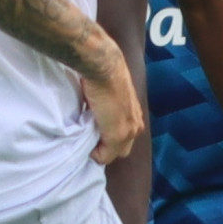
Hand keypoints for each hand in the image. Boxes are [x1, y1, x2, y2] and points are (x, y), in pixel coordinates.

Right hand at [78, 52, 144, 166]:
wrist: (103, 67)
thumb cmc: (104, 73)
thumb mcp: (110, 91)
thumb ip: (108, 105)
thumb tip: (95, 111)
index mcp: (135, 115)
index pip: (124, 138)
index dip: (107, 137)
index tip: (93, 130)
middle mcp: (136, 125)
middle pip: (121, 149)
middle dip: (106, 146)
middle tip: (90, 136)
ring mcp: (129, 132)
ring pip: (113, 153)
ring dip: (100, 148)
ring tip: (87, 136)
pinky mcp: (117, 136)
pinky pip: (104, 156)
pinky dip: (94, 153)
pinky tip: (86, 140)